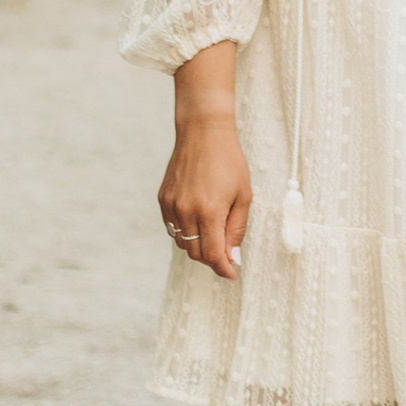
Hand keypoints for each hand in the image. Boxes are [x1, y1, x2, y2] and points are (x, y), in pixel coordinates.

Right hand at [159, 110, 250, 277]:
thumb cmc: (229, 161)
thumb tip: (232, 259)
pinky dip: (185, 232)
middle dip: (212, 258)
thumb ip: (237, 230)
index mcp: (209, 211)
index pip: (212, 255)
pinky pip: (172, 228)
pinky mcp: (163, 199)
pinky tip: (198, 220)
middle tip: (226, 254)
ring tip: (214, 233)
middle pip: (196, 253)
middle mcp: (186, 211)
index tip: (232, 274)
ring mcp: (171, 205)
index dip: (223, 269)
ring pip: (183, 242)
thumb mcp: (243, 195)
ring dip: (199, 246)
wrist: (203, 132)